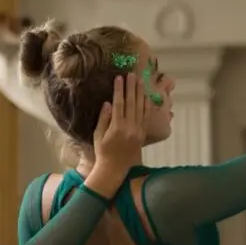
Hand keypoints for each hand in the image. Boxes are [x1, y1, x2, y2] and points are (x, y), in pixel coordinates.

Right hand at [84, 73, 149, 198]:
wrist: (116, 170)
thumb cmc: (103, 153)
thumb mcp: (98, 136)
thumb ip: (104, 119)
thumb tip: (108, 103)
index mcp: (117, 128)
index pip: (119, 104)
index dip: (119, 90)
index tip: (119, 78)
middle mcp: (130, 128)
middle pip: (132, 103)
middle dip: (131, 87)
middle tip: (131, 74)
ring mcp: (138, 131)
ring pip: (141, 108)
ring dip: (140, 93)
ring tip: (139, 81)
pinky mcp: (142, 134)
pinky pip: (146, 117)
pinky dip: (146, 106)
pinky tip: (146, 97)